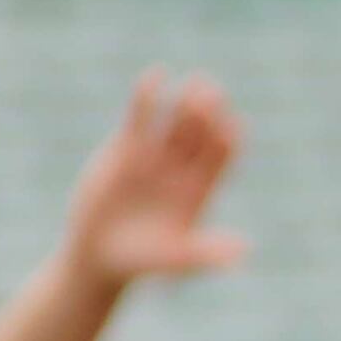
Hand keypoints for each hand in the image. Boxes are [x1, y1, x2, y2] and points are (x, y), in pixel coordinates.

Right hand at [60, 72, 249, 293]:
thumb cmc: (143, 263)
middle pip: (202, 131)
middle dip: (208, 113)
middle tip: (210, 94)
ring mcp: (156, 154)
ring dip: (185, 103)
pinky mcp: (126, 148)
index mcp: (202, 186)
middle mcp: (184, 166)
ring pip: (176, 121)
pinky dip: (147, 99)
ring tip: (193, 85)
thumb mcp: (176, 261)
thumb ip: (206, 254)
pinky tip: (154, 77)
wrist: (98, 256)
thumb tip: (242, 252)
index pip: (223, 154)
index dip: (227, 138)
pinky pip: (140, 119)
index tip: (228, 129)